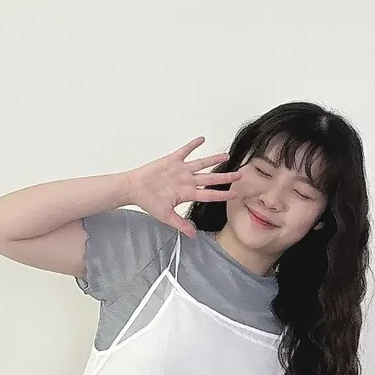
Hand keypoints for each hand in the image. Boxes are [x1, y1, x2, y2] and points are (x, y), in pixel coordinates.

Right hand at [124, 138, 240, 237]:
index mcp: (187, 194)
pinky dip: (193, 145)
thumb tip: (192, 235)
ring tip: (226, 155)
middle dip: (225, 177)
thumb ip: (180, 224)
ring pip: (201, 164)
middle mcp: (187, 181)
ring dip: (214, 159)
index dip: (222, 195)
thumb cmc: (148, 202)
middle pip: (210, 178)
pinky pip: (185, 151)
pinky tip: (202, 139)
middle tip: (240, 175)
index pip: (209, 195)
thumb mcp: (165, 216)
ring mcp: (181, 170)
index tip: (235, 194)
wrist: (135, 188)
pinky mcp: (173, 160)